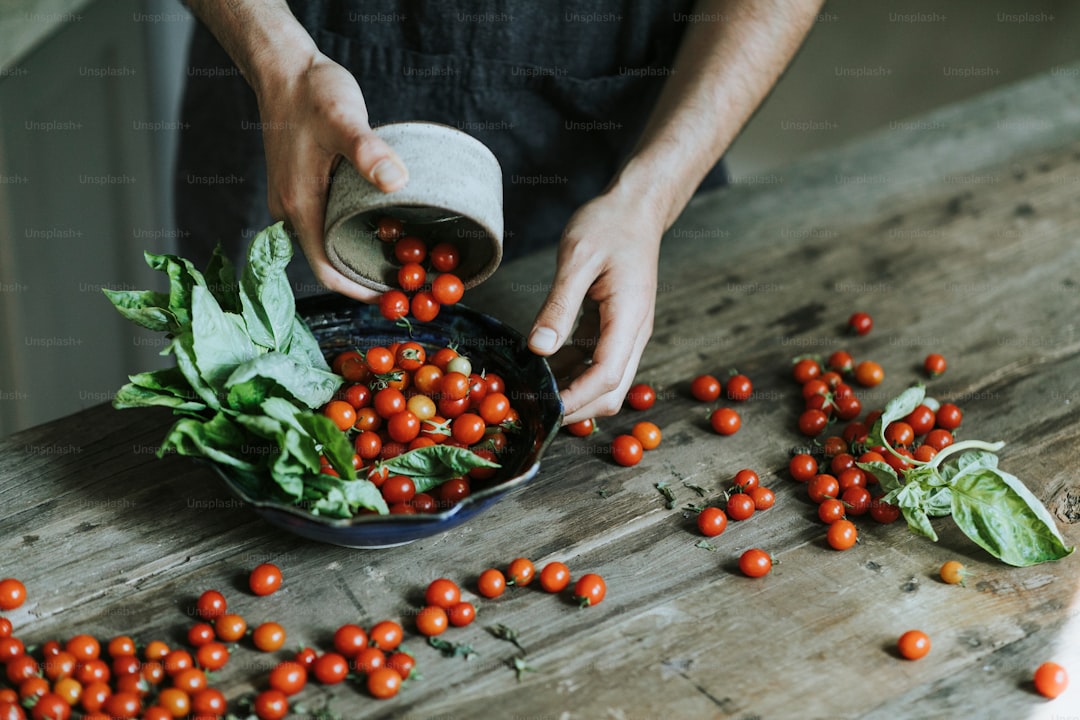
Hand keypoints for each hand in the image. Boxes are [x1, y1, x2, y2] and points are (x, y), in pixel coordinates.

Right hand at [255, 52, 408, 300]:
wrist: (283, 69)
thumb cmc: (311, 92)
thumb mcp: (343, 117)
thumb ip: (366, 150)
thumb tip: (396, 181)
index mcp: (300, 205)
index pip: (327, 270)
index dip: (360, 291)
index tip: (395, 298)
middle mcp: (292, 211)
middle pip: (329, 262)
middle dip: (367, 277)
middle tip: (411, 280)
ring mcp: (295, 201)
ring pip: (328, 244)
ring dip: (361, 255)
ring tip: (402, 258)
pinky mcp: (302, 189)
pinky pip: (327, 225)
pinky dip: (353, 233)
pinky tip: (382, 226)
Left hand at [527, 189, 664, 424]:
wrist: (636, 208)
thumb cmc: (609, 224)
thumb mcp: (578, 258)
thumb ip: (559, 306)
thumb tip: (538, 348)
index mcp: (629, 318)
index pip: (607, 376)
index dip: (576, 399)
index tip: (544, 409)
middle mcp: (634, 333)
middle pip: (611, 390)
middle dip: (576, 407)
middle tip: (533, 409)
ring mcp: (626, 333)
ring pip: (604, 381)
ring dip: (571, 392)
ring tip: (530, 391)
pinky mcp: (614, 328)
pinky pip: (594, 362)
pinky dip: (570, 372)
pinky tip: (541, 369)